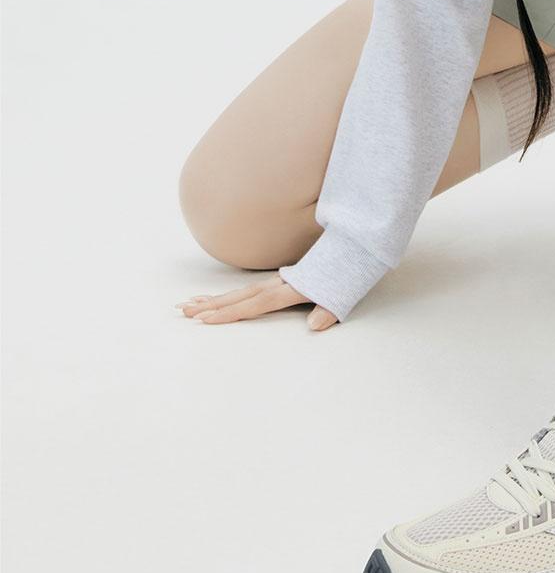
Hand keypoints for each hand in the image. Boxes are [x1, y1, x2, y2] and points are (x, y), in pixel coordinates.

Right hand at [176, 272, 338, 330]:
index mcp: (291, 289)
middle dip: (211, 305)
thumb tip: (315, 326)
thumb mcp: (341, 295)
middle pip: (240, 296)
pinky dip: (230, 295)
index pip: (256, 304)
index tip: (207, 319)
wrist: (352, 246)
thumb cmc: (346, 275)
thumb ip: (327, 311)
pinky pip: (249, 289)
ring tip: (189, 305)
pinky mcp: (278, 280)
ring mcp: (276, 280)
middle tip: (184, 311)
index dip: (232, 312)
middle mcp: (279, 283)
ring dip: (214, 300)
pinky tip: (216, 299)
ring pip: (240, 291)